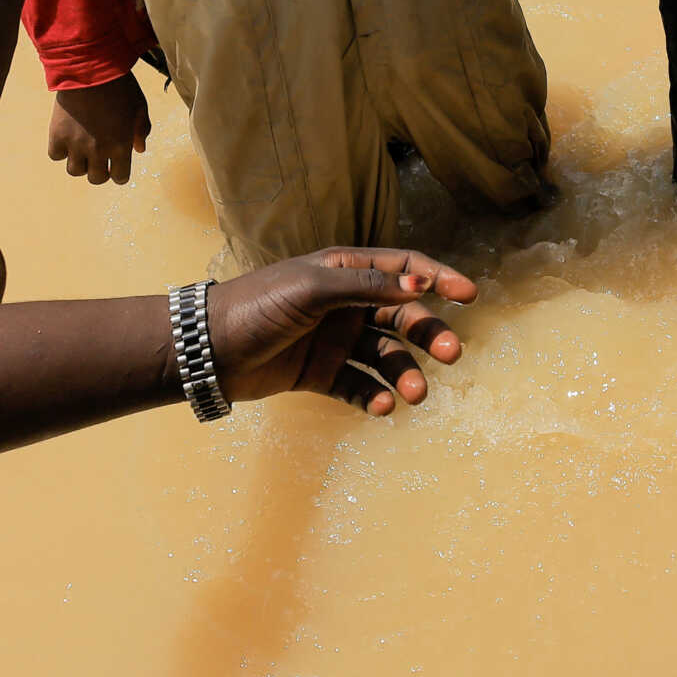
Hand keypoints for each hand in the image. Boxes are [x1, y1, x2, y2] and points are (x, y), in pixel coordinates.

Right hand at [47, 72, 148, 184]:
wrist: (90, 69)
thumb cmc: (120, 85)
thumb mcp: (139, 106)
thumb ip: (141, 130)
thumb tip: (139, 149)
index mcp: (121, 146)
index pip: (120, 177)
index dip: (119, 172)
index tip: (116, 165)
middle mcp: (98, 150)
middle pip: (96, 179)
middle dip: (99, 170)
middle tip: (98, 157)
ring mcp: (76, 145)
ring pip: (75, 171)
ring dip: (79, 161)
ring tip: (81, 147)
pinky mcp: (57, 135)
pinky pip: (56, 155)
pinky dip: (60, 149)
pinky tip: (67, 137)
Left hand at [206, 248, 478, 416]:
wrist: (206, 350)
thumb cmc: (257, 305)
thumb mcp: (312, 287)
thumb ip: (365, 286)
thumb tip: (418, 284)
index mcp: (345, 270)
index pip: (403, 269)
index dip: (438, 278)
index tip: (469, 294)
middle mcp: (346, 304)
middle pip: (403, 317)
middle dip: (430, 334)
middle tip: (452, 354)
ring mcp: (336, 340)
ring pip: (386, 356)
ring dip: (405, 373)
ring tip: (414, 394)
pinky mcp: (322, 374)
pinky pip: (358, 385)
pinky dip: (373, 396)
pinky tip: (381, 406)